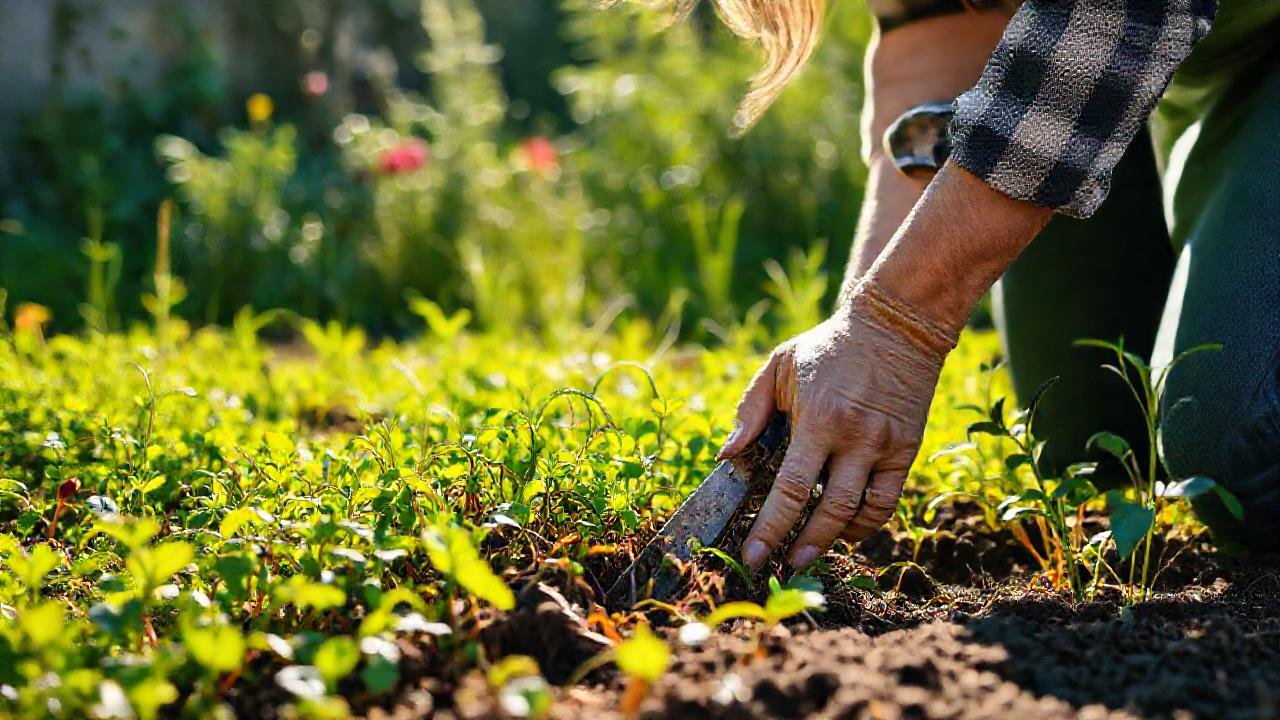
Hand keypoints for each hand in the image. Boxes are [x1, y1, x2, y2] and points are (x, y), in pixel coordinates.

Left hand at [717, 279, 958, 569]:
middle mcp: (855, 438)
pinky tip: (844, 531)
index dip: (771, 528)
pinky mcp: (907, 451)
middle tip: (780, 569)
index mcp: (819, 419)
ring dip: (833, 541)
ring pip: (862, 514)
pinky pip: (886, 502)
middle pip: (828, 511)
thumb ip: (750, 411)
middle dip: (801, 546)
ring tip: (808, 555)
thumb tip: (726, 456)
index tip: (753, 555)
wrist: (896, 326)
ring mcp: (885, 447)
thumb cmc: (827, 348)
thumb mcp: (780, 366)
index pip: (791, 489)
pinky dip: (865, 524)